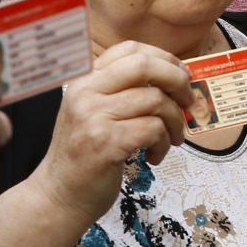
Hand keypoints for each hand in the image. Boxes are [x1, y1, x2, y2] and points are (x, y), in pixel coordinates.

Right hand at [32, 42, 192, 223]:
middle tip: (187, 102)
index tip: (179, 75)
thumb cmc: (84, 155)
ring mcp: (94, 117)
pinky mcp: (106, 143)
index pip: (129, 50)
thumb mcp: (92, 111)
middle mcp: (86, 92)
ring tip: (170, 140)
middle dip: (177, 81)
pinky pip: (154, 129)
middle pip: (145, 66)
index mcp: (85, 80)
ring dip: (174, 123)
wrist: (58, 196)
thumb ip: (121, 91)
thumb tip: (174, 78)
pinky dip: (164, 143)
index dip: (163, 58)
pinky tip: (154, 156)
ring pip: (156, 101)